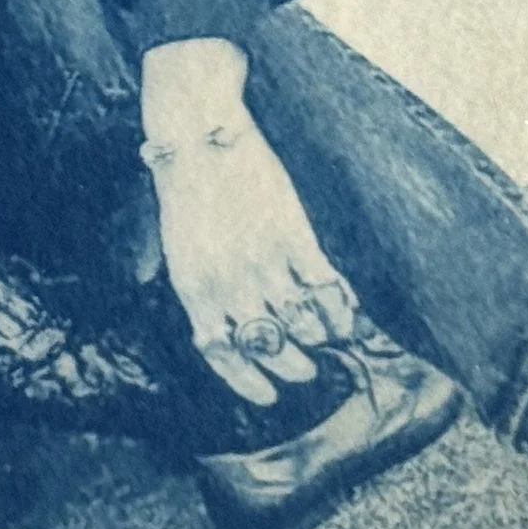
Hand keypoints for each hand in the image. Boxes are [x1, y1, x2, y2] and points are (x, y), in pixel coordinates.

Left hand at [146, 108, 359, 406]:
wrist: (199, 131)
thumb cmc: (187, 189)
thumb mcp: (180, 249)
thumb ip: (201, 291)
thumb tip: (221, 332)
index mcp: (193, 289)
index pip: (223, 355)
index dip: (249, 383)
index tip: (270, 397)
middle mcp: (229, 284)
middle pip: (270, 347)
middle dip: (294, 367)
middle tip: (308, 371)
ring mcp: (263, 261)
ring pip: (304, 323)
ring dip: (320, 339)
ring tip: (328, 340)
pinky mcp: (294, 237)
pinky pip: (326, 287)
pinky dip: (341, 307)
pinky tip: (347, 314)